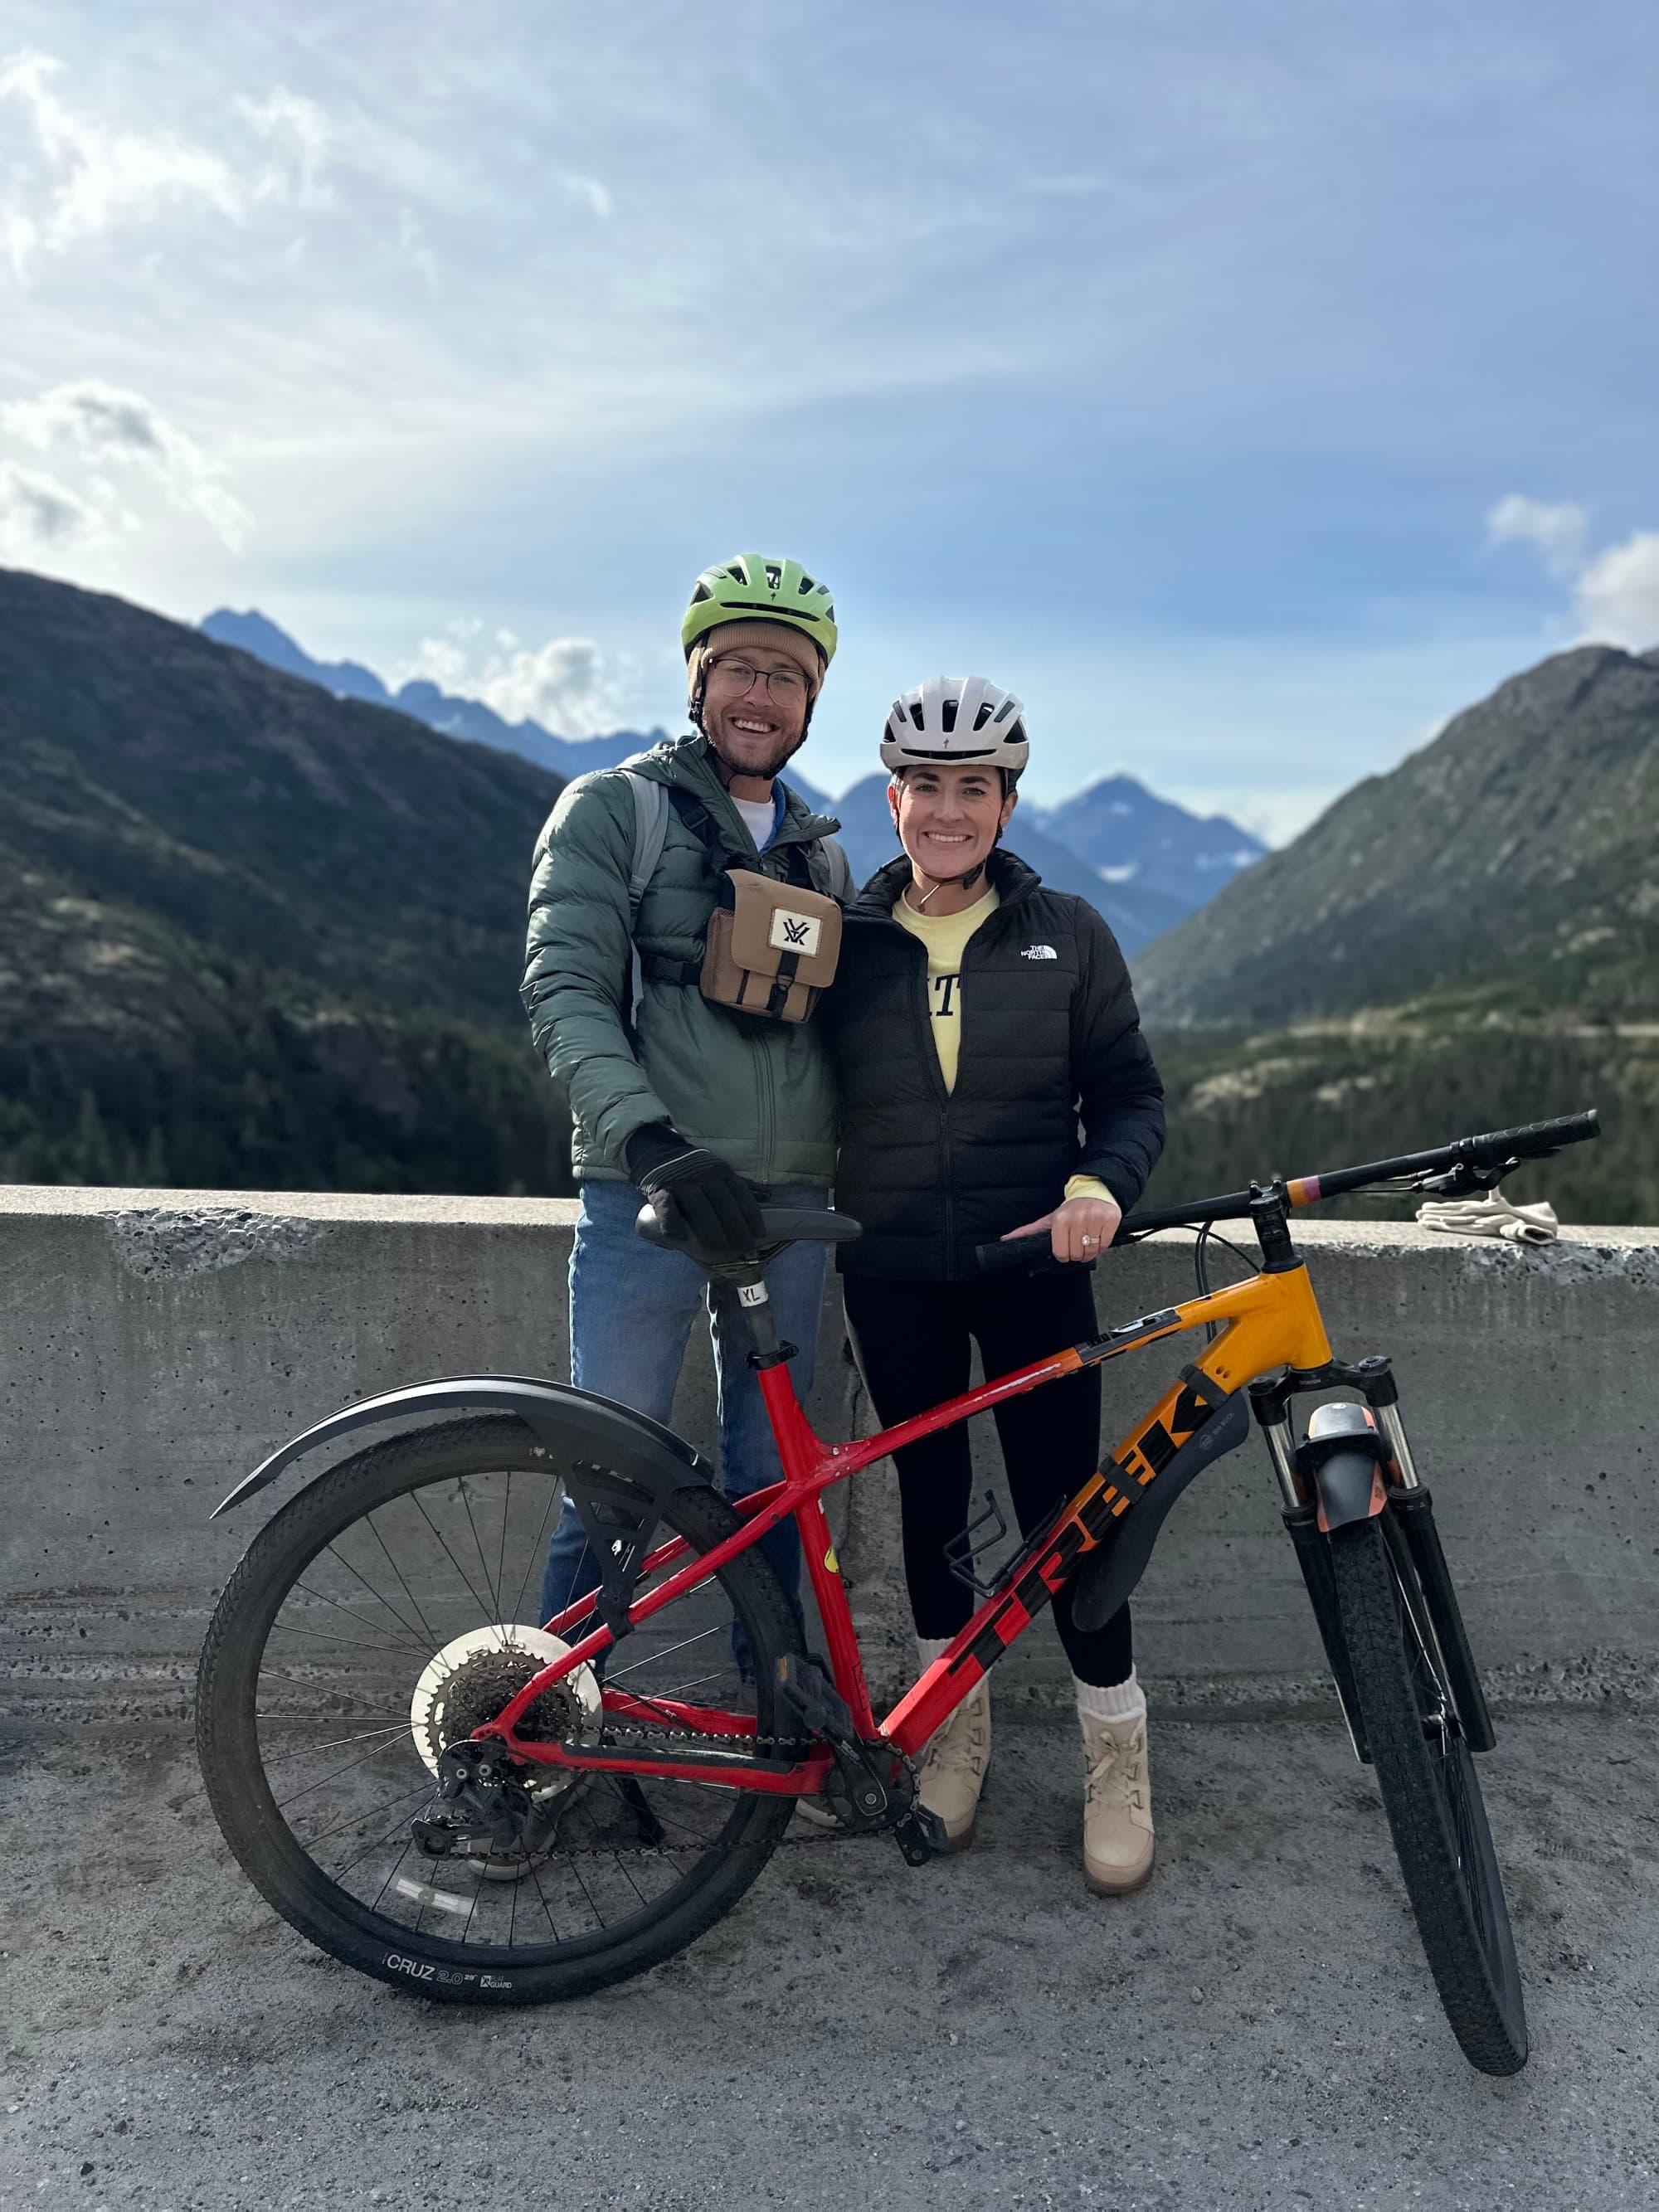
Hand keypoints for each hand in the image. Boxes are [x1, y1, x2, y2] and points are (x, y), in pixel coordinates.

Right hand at [625, 1124, 764, 1260]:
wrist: (659, 1154)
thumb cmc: (695, 1170)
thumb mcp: (720, 1172)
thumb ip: (740, 1186)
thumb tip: (768, 1196)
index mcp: (720, 1171)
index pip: (740, 1194)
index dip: (751, 1215)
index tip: (759, 1234)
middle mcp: (703, 1175)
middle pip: (723, 1203)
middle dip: (736, 1228)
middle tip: (744, 1248)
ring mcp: (681, 1182)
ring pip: (699, 1206)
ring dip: (711, 1229)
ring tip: (721, 1248)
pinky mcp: (660, 1191)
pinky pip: (667, 1207)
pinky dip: (673, 1222)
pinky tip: (681, 1237)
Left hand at [1002, 1194, 1121, 1264]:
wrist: (1095, 1191)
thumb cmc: (1071, 1209)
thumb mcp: (1050, 1219)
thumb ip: (1029, 1231)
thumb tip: (1005, 1239)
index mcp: (1061, 1219)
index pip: (1061, 1253)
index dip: (1063, 1254)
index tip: (1065, 1248)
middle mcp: (1078, 1218)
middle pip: (1076, 1254)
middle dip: (1076, 1253)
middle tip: (1077, 1242)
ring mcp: (1096, 1218)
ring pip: (1091, 1252)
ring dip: (1089, 1251)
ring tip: (1087, 1239)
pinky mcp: (1111, 1219)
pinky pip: (1105, 1245)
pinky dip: (1101, 1246)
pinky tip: (1097, 1235)